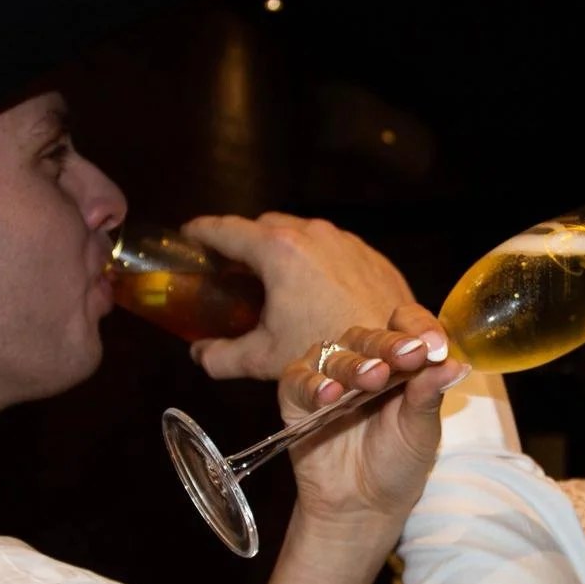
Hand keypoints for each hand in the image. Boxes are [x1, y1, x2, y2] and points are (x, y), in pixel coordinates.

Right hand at [181, 212, 413, 380]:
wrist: (396, 358)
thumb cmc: (330, 356)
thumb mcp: (265, 358)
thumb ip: (222, 356)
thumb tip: (199, 354)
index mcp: (278, 252)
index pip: (226, 230)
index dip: (201, 233)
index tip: (188, 237)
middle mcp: (312, 235)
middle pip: (264, 225)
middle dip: (244, 240)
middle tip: (229, 265)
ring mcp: (345, 241)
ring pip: (302, 232)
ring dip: (283, 248)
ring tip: (271, 276)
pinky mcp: (370, 255)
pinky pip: (334, 246)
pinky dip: (316, 259)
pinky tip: (314, 288)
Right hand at [277, 304, 469, 534]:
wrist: (363, 505)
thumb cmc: (397, 462)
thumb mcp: (422, 430)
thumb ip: (430, 394)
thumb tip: (456, 363)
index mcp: (398, 359)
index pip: (406, 324)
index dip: (420, 327)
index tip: (435, 345)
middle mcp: (363, 360)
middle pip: (371, 336)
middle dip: (390, 346)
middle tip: (408, 356)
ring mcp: (328, 375)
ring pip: (336, 355)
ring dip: (355, 365)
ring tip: (373, 379)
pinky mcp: (296, 396)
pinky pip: (299, 379)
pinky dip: (313, 384)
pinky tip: (329, 394)